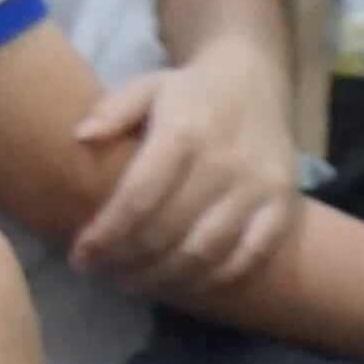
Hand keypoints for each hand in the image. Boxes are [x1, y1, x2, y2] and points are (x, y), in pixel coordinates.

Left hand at [68, 44, 305, 298]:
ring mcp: (259, 188)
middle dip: (126, 261)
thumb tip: (79, 137)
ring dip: (164, 278)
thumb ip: (112, 111)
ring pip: (206, 253)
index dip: (106, 235)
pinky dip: (214, 280)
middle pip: (167, 233)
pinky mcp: (284, 206)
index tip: (80, 256)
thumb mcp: (146, 87)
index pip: (138, 198)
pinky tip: (183, 285)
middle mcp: (224, 163)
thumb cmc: (188, 92)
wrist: (256, 78)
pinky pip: (249, 257)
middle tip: (101, 272)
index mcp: (183, 132)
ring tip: (133, 283)